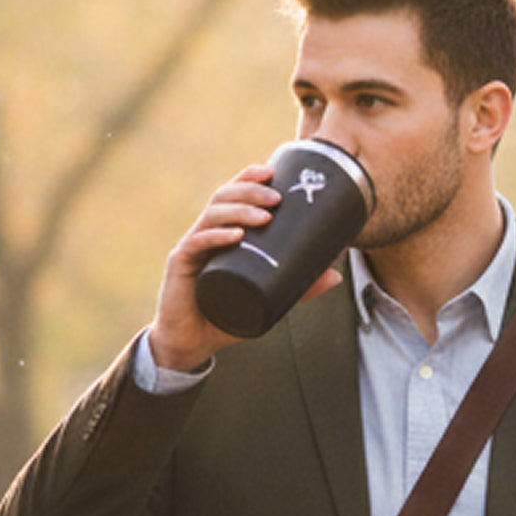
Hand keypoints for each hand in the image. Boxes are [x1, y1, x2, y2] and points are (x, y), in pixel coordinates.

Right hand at [149, 163, 345, 369]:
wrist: (191, 343)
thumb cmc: (225, 315)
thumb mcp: (267, 299)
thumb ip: (298, 287)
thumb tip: (335, 274)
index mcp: (222, 233)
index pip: (233, 195)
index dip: (249, 178)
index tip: (273, 172)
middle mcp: (205, 234)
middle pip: (223, 197)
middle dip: (250, 191)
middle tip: (277, 198)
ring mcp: (191, 248)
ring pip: (211, 215)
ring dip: (239, 210)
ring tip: (265, 216)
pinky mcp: (180, 266)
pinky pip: (196, 244)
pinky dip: (216, 236)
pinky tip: (236, 235)